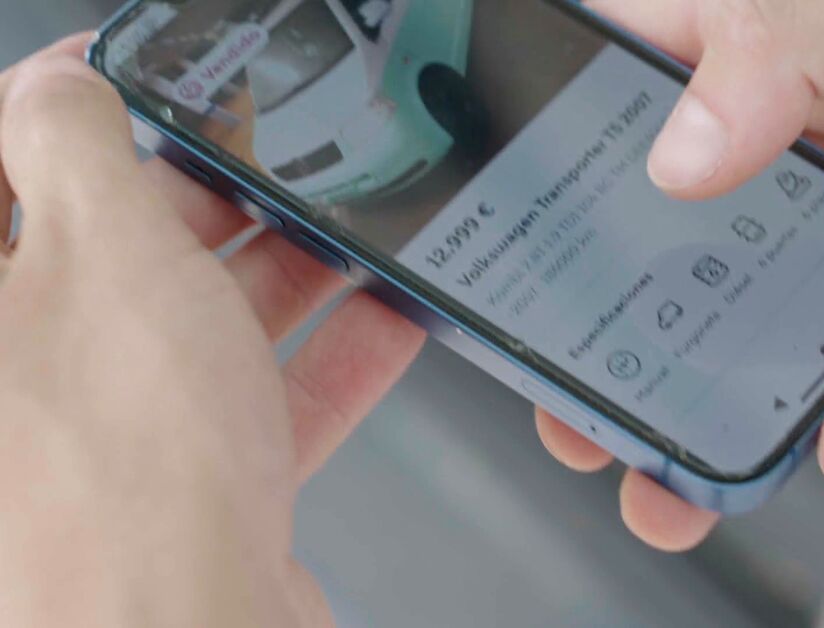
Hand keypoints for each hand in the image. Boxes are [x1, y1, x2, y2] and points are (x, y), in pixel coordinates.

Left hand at [0, 37, 423, 625]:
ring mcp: (111, 437)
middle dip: (206, 196)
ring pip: (197, 327)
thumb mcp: (103, 254)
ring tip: (351, 233)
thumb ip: (75, 145)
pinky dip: (324, 362)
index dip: (64, 106)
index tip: (137, 79)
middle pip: (113, 247)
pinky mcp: (191, 488)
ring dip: (284, 277)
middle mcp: (25, 376)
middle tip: (274, 161)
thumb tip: (65, 84)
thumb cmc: (122, 478)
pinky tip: (383, 324)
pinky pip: (260, 403)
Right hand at [536, 0, 823, 549]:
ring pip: (772, 331)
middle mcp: (804, 144)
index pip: (628, 105)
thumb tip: (680, 155)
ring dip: (724, 414)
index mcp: (766, 54)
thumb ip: (776, 46)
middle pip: (681, 250)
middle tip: (576, 405)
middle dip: (622, 339)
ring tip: (678, 481)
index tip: (512, 243)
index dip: (560, 169)